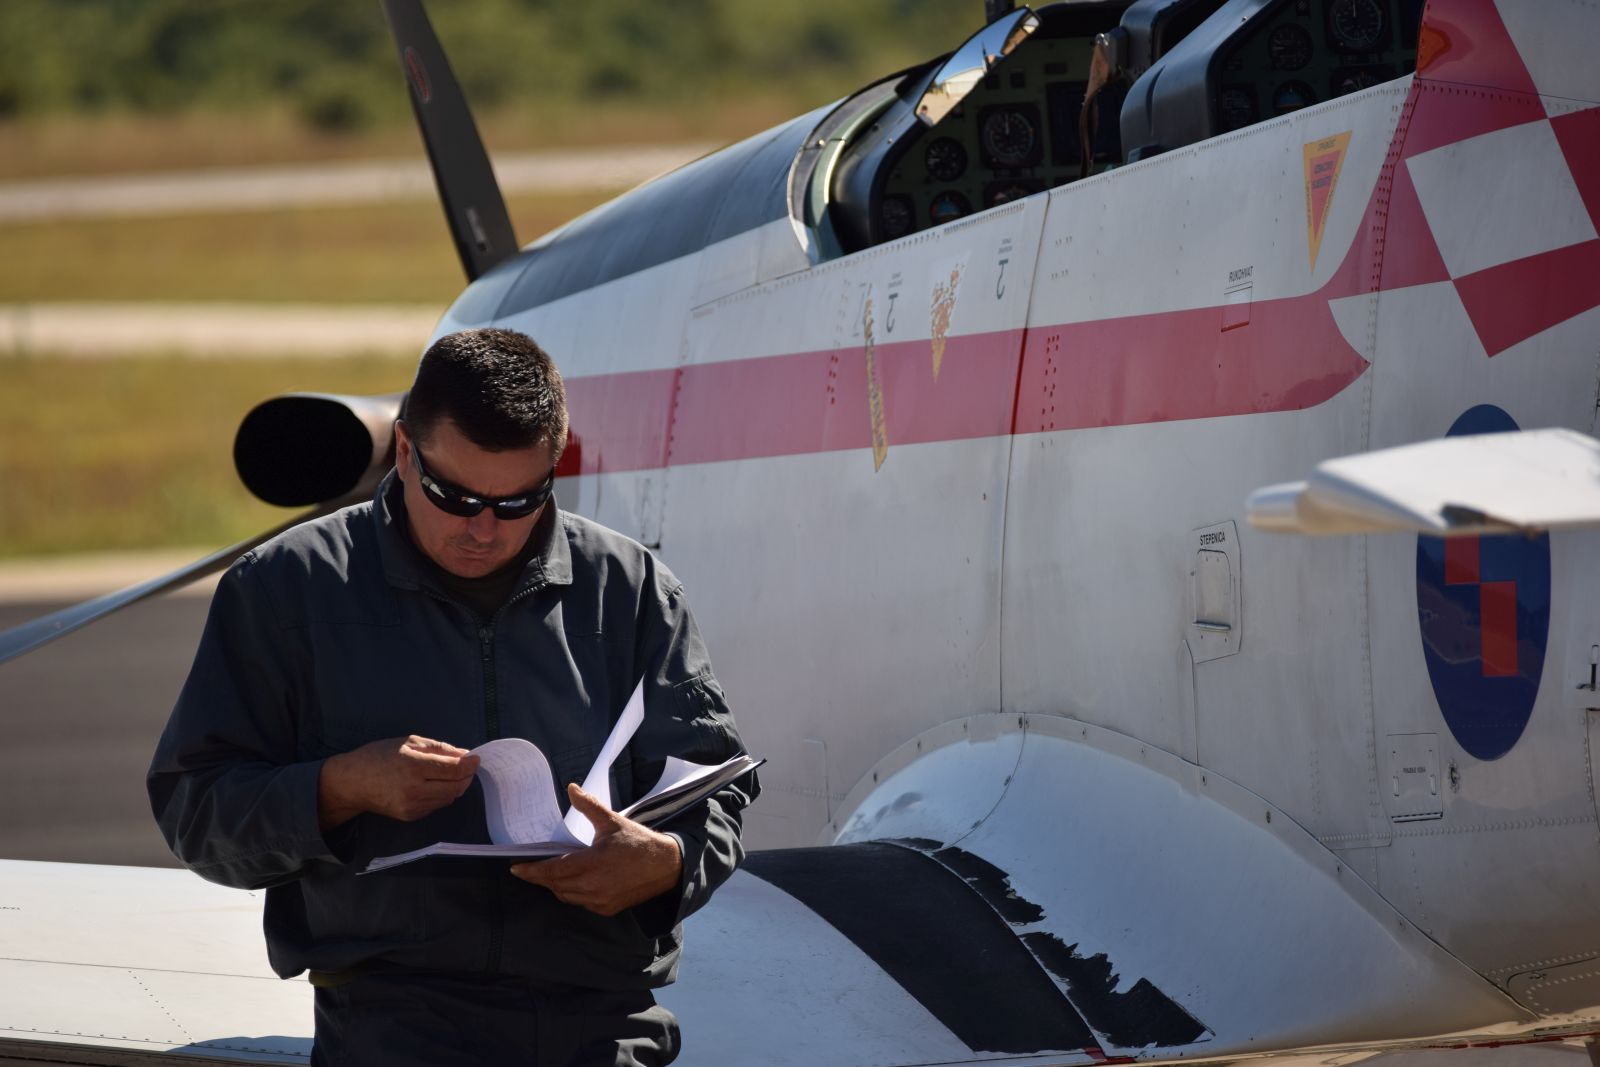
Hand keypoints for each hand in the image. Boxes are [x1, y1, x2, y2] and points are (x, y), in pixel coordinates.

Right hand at [318, 735, 479, 829]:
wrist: (352, 783)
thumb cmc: (379, 756)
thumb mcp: (409, 742)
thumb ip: (439, 748)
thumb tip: (465, 755)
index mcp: (414, 766)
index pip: (455, 769)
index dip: (470, 764)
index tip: (475, 759)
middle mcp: (414, 789)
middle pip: (457, 787)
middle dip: (466, 776)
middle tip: (466, 767)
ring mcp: (412, 806)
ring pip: (449, 798)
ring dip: (455, 786)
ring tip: (447, 774)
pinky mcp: (410, 816)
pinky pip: (436, 805)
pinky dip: (441, 795)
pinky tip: (431, 785)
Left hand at [510, 784, 682, 916]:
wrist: (666, 866)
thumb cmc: (638, 842)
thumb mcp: (612, 821)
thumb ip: (588, 806)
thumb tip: (571, 788)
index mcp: (592, 863)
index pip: (552, 871)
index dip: (531, 871)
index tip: (515, 869)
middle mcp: (593, 886)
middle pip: (555, 885)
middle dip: (540, 878)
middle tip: (528, 869)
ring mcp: (600, 900)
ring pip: (566, 896)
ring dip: (555, 886)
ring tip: (550, 873)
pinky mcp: (607, 909)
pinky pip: (580, 903)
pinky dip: (572, 893)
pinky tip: (573, 882)